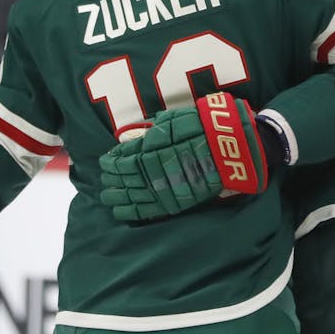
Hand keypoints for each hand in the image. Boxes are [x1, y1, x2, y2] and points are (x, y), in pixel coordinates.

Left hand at [99, 92, 268, 222]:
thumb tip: (125, 141)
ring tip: (108, 198)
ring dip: (117, 198)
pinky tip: (122, 212)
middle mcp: (151, 170)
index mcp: (148, 149)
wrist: (230, 146)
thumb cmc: (202, 127)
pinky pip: (149, 209)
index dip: (110, 163)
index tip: (106, 162)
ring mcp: (164, 187)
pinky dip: (133, 212)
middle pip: (122, 180)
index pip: (120, 160)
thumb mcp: (171, 121)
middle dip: (111, 181)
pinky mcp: (176, 201)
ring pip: (132, 197)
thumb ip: (147, 133)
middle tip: (105, 182)